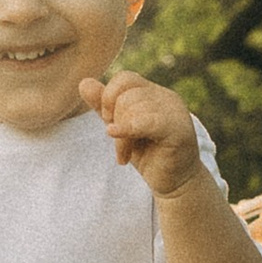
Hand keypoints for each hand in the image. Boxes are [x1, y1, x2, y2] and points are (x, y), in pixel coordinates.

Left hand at [78, 69, 202, 196]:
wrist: (176, 184)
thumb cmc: (149, 155)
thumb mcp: (122, 129)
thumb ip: (104, 106)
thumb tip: (84, 82)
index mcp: (155, 93)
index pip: (124, 78)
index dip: (109, 98)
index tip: (110, 125)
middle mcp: (167, 98)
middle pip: (126, 96)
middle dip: (114, 122)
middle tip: (120, 148)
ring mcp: (175, 113)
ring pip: (133, 110)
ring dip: (122, 138)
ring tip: (126, 156)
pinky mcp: (178, 131)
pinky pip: (147, 121)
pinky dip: (127, 129)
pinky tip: (113, 134)